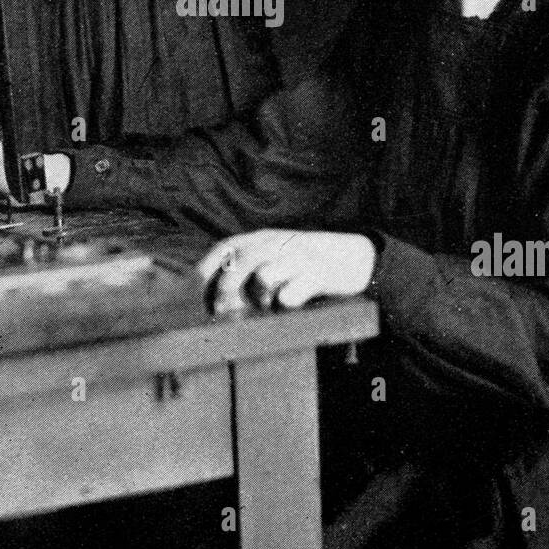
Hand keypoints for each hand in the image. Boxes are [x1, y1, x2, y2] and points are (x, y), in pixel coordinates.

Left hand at [197, 229, 376, 314]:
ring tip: (266, 306)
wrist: (356, 257)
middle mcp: (279, 243)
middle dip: (227, 287)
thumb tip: (217, 296)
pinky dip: (285, 300)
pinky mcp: (319, 275)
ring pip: (265, 274)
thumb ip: (252, 267)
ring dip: (258, 297)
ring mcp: (299, 257)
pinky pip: (293, 291)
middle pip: (242, 260)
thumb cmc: (307, 263)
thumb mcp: (278, 255)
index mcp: (265, 238)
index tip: (193, 288)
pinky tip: (288, 304)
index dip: (207, 266)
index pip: (227, 246)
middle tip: (222, 310)